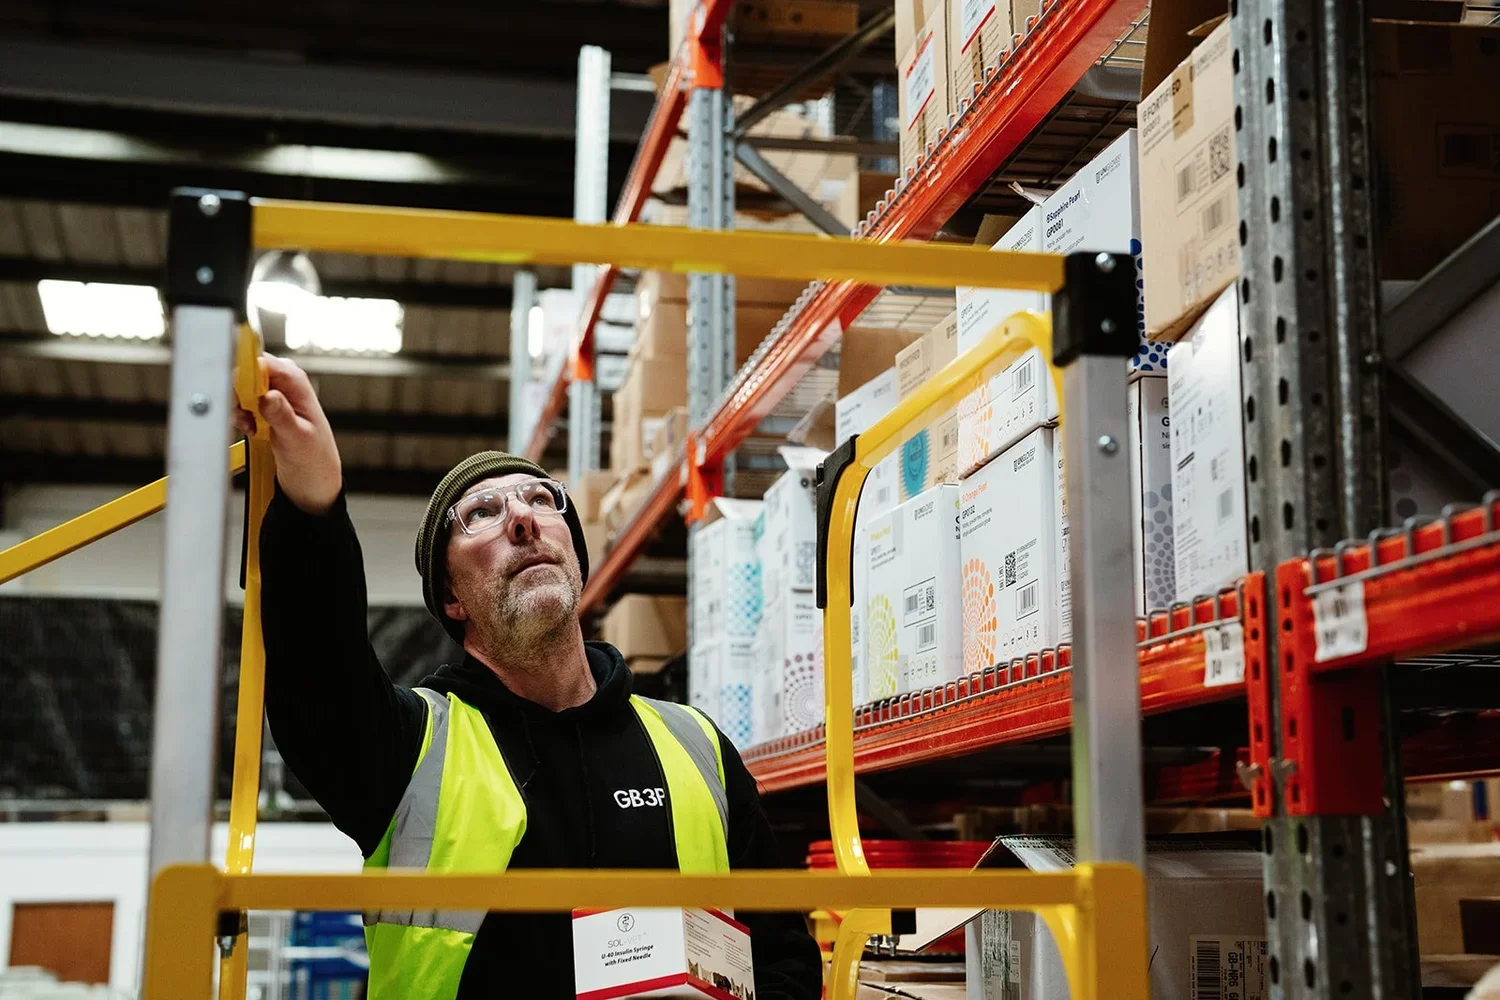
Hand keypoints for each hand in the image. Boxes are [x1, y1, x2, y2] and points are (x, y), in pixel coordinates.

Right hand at [233, 355, 342, 514]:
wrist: (312, 478)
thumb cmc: (314, 458)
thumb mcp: (297, 439)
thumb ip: (282, 416)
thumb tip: (268, 396)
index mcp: (295, 381)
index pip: (259, 361)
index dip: (241, 375)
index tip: (235, 396)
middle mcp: (283, 380)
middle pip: (243, 371)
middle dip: (236, 394)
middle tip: (245, 418)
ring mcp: (272, 391)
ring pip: (237, 386)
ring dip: (236, 407)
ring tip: (251, 428)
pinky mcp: (262, 404)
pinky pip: (239, 401)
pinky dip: (238, 416)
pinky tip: (251, 430)